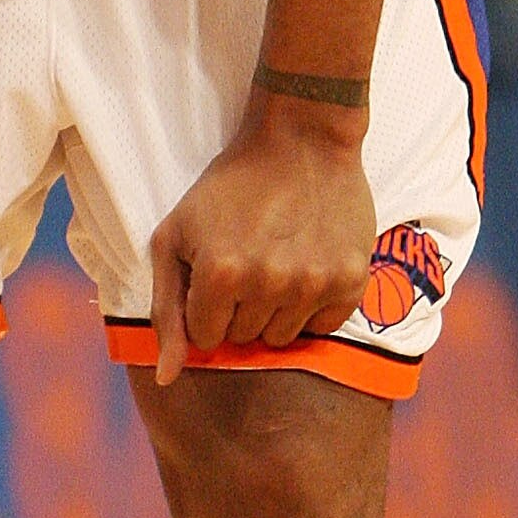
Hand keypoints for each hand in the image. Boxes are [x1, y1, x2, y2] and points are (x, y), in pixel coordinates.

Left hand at [148, 92, 373, 387]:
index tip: (216, 270)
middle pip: (244, 340)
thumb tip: (166, 378)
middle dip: (239, 309)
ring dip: (274, 309)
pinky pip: (323, 328)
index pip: (205, 337)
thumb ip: (166, 311)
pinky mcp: (351, 281)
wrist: (302, 139)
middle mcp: (269, 284)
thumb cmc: (228, 188)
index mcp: (220, 274)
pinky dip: (312, 306)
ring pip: (282, 338)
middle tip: (249, 257)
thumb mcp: (175, 237)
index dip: (206, 307)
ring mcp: (314, 284)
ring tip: (278, 259)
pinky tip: (307, 264)